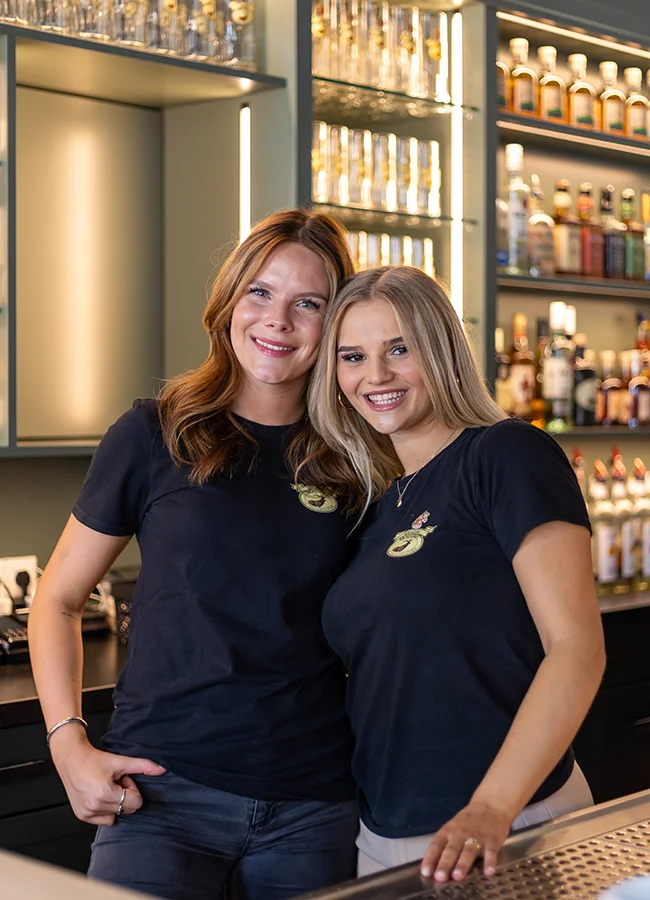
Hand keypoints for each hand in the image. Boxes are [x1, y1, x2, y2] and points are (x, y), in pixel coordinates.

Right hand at [49, 728, 165, 825]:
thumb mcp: (121, 761)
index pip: (136, 802)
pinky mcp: (81, 816)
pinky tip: (99, 795)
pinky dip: (105, 809)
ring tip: (105, 787)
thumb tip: (162, 768)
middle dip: (124, 795)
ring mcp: (87, 813)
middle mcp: (95, 806)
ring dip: (114, 802)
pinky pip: (104, 820)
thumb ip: (143, 765)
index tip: (122, 779)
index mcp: (105, 794)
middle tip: (114, 781)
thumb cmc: (94, 759)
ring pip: (116, 815)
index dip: (132, 788)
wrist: (71, 758)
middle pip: (127, 809)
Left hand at [420, 801, 510, 882]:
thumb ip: (444, 845)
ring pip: (468, 852)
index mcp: (448, 831)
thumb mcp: (452, 828)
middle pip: (451, 850)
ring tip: (457, 876)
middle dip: (445, 864)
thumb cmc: (468, 822)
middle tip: (439, 877)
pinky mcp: (492, 840)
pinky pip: (490, 852)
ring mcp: (476, 837)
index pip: (436, 845)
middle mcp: (460, 834)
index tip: (425, 872)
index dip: (430, 858)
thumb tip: (431, 867)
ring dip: (462, 864)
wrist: (490, 806)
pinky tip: (489, 872)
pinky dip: (490, 862)